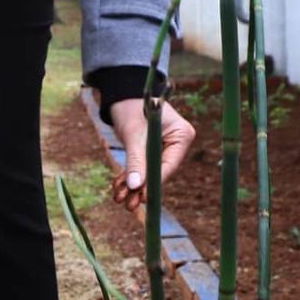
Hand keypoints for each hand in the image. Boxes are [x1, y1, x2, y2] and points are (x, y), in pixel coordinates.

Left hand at [107, 98, 194, 212]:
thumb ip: (136, 160)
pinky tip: (117, 187)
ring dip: (132, 185)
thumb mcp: (133, 135)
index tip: (141, 197)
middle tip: (126, 205)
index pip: (169, 164)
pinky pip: (142, 167)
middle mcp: (177, 142)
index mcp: (182, 134)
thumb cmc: (131, 107)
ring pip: (149, 172)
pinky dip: (129, 176)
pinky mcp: (152, 150)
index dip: (154, 183)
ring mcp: (165, 147)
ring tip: (117, 198)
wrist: (122, 95)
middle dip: (140, 188)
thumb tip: (135, 187)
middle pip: (159, 172)